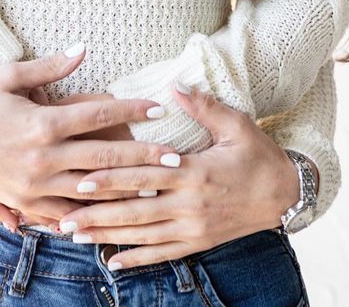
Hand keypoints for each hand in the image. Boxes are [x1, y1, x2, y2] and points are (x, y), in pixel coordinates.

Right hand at [0, 46, 174, 230]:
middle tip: (175, 157)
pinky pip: (65, 213)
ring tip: (156, 188)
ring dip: (126, 191)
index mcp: (41, 124)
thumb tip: (82, 49)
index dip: (130, 111)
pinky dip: (92, 214)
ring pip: (91, 192)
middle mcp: (42, 159)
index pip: (97, 116)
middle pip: (104, 160)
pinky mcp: (26, 203)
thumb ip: (49, 67)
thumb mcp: (8, 76)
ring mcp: (35, 186)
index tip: (157, 109)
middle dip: (142, 158)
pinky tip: (115, 214)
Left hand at [51, 83, 313, 269]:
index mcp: (195, 172)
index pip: (145, 175)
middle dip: (97, 213)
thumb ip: (204, 106)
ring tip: (75, 236)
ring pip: (142, 235)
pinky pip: (162, 254)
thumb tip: (175, 85)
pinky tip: (111, 262)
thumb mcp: (237, 124)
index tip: (80, 179)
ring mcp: (193, 228)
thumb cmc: (258, 155)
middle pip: (135, 210)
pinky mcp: (198, 243)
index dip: (111, 178)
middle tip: (63, 217)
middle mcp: (190, 204)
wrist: (285, 196)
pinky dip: (135, 259)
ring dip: (107, 236)